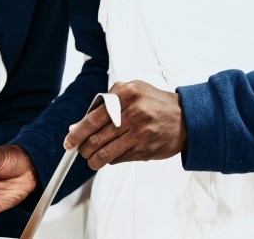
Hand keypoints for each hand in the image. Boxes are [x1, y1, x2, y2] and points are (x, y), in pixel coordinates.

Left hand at [65, 80, 185, 169]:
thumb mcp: (129, 93)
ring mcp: (141, 132)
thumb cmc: (152, 103)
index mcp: (126, 93)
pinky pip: (120, 158)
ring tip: (91, 159)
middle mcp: (134, 112)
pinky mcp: (146, 149)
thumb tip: (75, 127)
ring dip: (93, 159)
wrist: (185, 116)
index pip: (93, 118)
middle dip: (84, 148)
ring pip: (106, 152)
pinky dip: (110, 160)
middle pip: (97, 137)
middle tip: (80, 151)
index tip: (68, 142)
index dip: (78, 133)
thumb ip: (102, 106)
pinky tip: (109, 157)